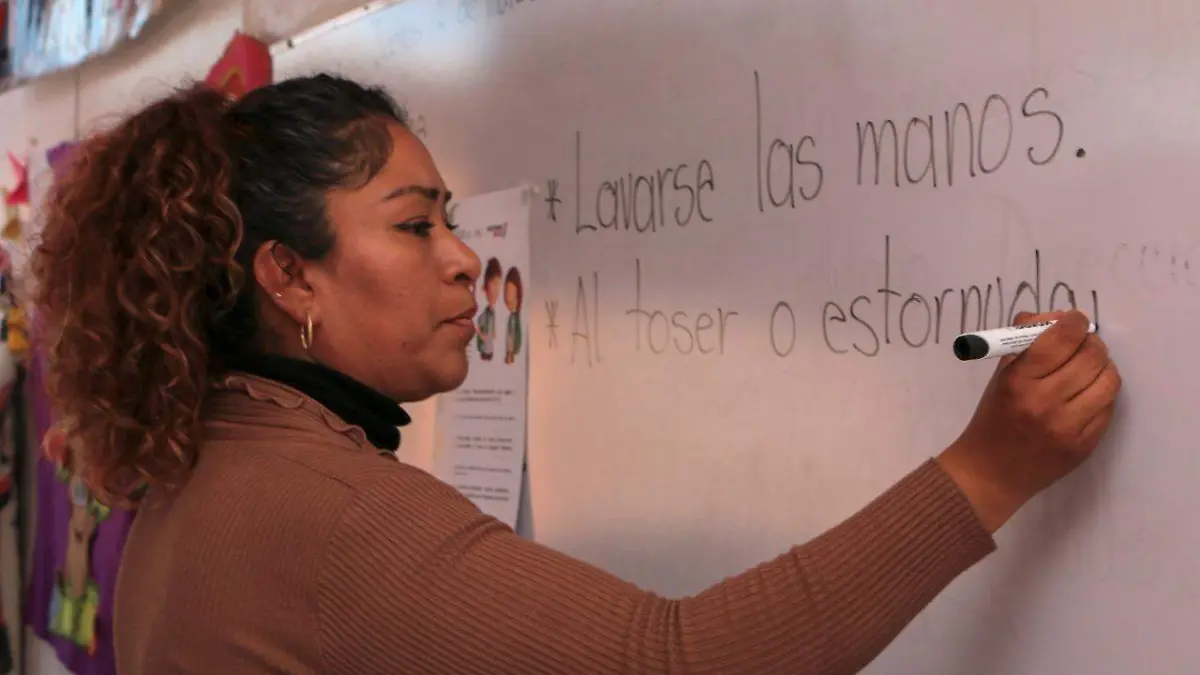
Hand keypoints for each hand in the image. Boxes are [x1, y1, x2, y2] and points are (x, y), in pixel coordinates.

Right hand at [938, 309, 1121, 531]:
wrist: (990, 473)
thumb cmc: (992, 419)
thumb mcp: (999, 377)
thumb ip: (1024, 344)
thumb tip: (1052, 316)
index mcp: (1019, 381)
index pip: (1061, 338)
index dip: (1074, 321)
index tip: (1074, 320)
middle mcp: (1045, 402)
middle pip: (1092, 356)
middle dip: (1092, 343)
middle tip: (1084, 344)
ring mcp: (1068, 427)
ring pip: (1108, 381)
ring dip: (1103, 368)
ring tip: (1090, 369)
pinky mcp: (1084, 445)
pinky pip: (1109, 408)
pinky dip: (1102, 394)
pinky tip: (1088, 394)